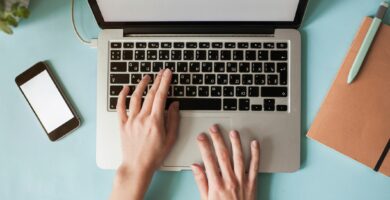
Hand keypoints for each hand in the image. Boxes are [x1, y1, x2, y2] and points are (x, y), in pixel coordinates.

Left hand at [110, 69, 179, 199]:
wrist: (137, 166)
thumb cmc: (154, 155)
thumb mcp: (170, 139)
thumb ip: (173, 120)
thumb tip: (174, 104)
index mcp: (155, 121)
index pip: (161, 96)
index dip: (165, 82)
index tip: (168, 73)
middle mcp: (142, 118)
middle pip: (150, 94)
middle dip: (157, 80)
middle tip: (161, 72)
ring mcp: (131, 120)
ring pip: (136, 97)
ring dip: (142, 85)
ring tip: (147, 77)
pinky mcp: (123, 124)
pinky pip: (120, 107)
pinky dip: (122, 96)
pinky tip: (125, 88)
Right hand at [192, 125, 259, 199]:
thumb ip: (201, 182)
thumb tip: (195, 167)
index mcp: (216, 185)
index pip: (209, 160)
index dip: (204, 146)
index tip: (201, 137)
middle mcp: (230, 181)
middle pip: (223, 155)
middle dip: (218, 139)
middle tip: (215, 128)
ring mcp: (242, 181)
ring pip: (239, 157)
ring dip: (236, 143)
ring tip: (233, 132)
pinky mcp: (252, 183)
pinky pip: (255, 166)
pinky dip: (255, 154)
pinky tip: (254, 144)